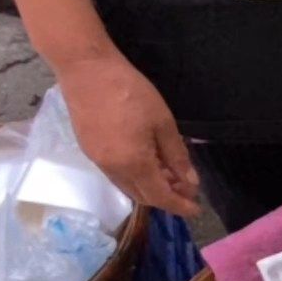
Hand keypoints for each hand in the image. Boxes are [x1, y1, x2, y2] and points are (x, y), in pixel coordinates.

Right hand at [54, 53, 200, 216]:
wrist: (86, 70)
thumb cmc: (130, 91)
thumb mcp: (163, 122)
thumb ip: (177, 156)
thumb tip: (190, 182)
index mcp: (134, 164)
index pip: (160, 197)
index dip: (180, 206)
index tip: (195, 210)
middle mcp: (113, 169)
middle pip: (143, 196)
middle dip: (166, 198)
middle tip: (186, 188)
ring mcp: (97, 161)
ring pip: (128, 186)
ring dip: (150, 187)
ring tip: (170, 175)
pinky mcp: (89, 150)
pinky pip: (116, 174)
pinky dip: (135, 176)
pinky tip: (147, 163)